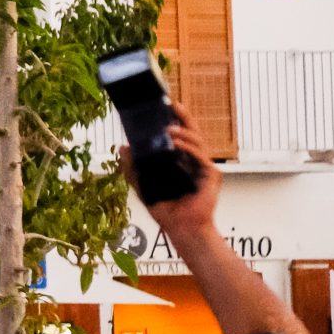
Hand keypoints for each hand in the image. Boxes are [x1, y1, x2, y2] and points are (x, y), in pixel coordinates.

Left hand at [121, 106, 219, 233]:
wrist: (182, 228)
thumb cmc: (166, 209)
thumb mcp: (143, 186)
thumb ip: (132, 167)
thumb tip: (122, 147)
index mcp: (180, 161)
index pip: (179, 135)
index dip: (173, 120)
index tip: (163, 105)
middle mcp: (194, 161)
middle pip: (192, 132)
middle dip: (183, 116)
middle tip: (172, 104)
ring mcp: (204, 168)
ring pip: (198, 141)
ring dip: (184, 131)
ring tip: (168, 128)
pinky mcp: (211, 176)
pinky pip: (201, 157)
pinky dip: (189, 148)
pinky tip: (177, 143)